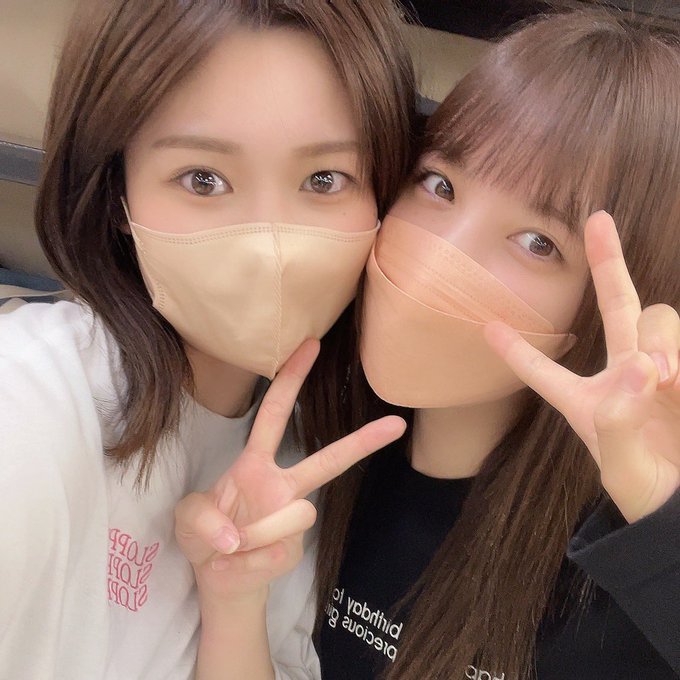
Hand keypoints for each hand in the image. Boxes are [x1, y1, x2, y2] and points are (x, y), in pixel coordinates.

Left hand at [175, 339, 405, 599]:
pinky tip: (236, 568)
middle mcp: (282, 486)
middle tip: (396, 424)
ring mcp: (293, 518)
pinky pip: (277, 555)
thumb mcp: (186, 519)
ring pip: (297, 516)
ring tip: (230, 549)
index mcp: (256, 464)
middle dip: (361, 441)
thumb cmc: (205, 537)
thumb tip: (235, 538)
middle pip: (327, 461)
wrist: (218, 582)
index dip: (291, 380)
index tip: (311, 345)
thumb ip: (202, 519)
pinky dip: (247, 566)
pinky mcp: (295, 551)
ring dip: (255, 536)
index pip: (275, 414)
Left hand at [485, 211, 679, 522]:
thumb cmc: (645, 491)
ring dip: (659, 339)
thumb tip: (638, 369)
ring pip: (656, 320)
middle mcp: (622, 376)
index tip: (487, 326)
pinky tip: (675, 382)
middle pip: (616, 308)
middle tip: (598, 219)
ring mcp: (659, 371)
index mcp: (585, 402)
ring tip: (664, 379)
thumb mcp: (622, 469)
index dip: (517, 351)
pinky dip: (677, 353)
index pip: (543, 372)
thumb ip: (621, 423)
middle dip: (608, 263)